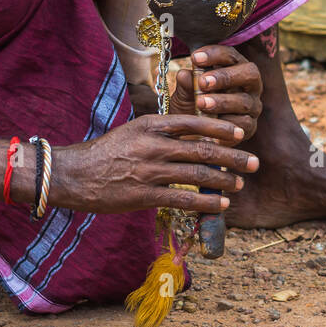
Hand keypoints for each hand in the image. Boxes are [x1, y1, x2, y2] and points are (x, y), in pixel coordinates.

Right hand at [51, 114, 258, 214]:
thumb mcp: (135, 130)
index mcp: (152, 124)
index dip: (221, 128)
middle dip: (233, 156)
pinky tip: (222, 204)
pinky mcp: (144, 195)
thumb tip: (196, 136)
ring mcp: (149, 170)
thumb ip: (163, 131)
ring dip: (224, 180)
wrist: (71, 174)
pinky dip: (206, 202)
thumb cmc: (106, 152)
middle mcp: (154, 145)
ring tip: (240, 184)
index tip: (241, 133)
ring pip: (197, 175)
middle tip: (254, 161)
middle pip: (203, 149)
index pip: (195, 122)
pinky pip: (183, 200)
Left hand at [171, 45, 262, 138]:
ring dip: (222, 101)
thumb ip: (186, 84)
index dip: (215, 54)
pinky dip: (227, 123)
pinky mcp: (250, 127)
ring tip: (201, 104)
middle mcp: (248, 85)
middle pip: (249, 73)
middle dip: (226, 77)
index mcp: (234, 68)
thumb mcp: (184, 94)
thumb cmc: (191, 107)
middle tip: (203, 82)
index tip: (194, 58)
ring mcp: (252, 106)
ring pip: (245, 101)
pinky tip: (212, 124)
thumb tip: (184, 74)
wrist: (192, 134)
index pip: (231, 56)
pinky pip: (244, 123)